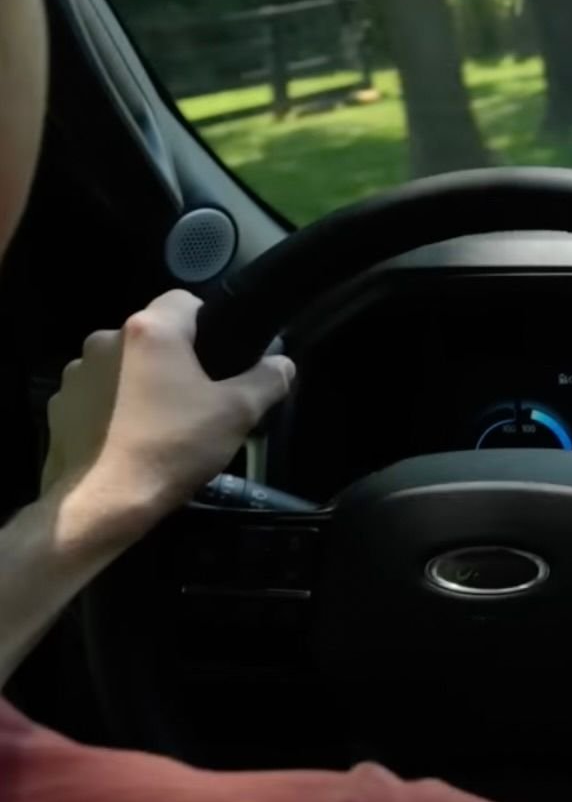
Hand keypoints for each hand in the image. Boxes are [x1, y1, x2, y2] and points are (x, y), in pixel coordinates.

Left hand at [42, 291, 293, 553]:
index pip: (185, 299)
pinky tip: (127, 438)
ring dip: (139, 381)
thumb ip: (267, 380)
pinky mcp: (58, 404)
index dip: (210, 323)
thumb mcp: (238, 414)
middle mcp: (104, 339)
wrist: (102, 501)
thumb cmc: (172, 448)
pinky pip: (96, 394)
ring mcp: (75, 372)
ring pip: (121, 365)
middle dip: (174, 358)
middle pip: (152, 335)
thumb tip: (282, 363)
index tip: (223, 358)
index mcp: (150, 330)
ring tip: (159, 422)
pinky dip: (112, 407)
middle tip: (198, 397)